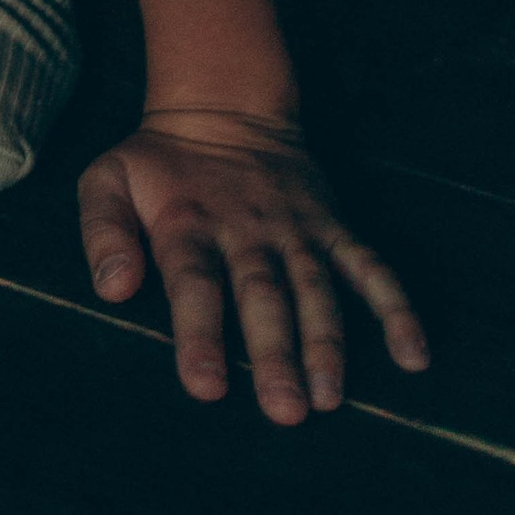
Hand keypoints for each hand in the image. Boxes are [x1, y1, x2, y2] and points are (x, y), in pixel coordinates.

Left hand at [76, 120, 428, 423]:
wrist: (221, 105)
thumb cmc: (158, 162)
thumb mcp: (108, 179)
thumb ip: (102, 231)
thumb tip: (113, 288)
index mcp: (187, 224)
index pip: (194, 283)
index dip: (200, 334)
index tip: (208, 386)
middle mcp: (245, 230)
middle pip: (262, 294)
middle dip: (275, 353)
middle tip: (285, 409)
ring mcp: (294, 229)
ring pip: (315, 288)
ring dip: (327, 341)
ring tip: (330, 395)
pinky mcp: (330, 226)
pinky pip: (369, 265)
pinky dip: (395, 306)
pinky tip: (412, 353)